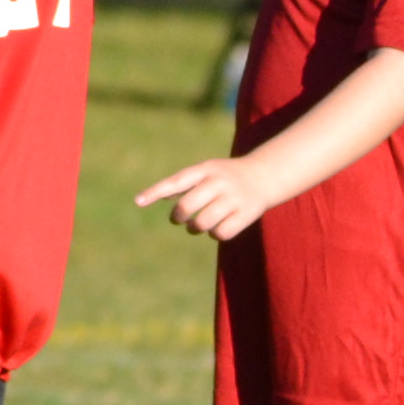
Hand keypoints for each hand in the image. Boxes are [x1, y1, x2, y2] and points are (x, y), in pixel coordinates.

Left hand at [137, 157, 271, 240]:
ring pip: (203, 222)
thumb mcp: (206, 171)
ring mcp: (235, 198)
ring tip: (196, 226)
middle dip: (179, 217)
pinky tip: (215, 229)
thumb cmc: (226, 175)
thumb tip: (154, 197)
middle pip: (187, 206)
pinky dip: (214, 235)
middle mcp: (219, 182)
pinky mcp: (248, 213)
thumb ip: (183, 183)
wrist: (265, 175)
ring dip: (195, 228)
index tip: (138, 202)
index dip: (156, 192)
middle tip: (180, 220)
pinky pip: (222, 232)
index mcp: (205, 169)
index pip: (176, 181)